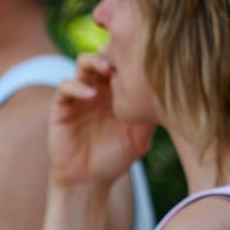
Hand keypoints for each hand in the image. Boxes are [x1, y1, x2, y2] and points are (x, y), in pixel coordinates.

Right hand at [48, 53, 154, 186]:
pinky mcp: (62, 106)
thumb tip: (167, 97)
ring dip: (96, 62)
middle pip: (105, 54)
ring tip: (109, 70)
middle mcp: (100, 86)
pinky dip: (77, 87)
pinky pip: (65, 87)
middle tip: (127, 55)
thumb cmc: (118, 156)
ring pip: (84, 63)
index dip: (133, 54)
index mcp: (119, 90)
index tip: (146, 54)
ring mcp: (80, 94)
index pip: (124, 61)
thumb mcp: (140, 137)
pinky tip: (92, 95)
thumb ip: (149, 116)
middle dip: (115, 50)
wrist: (90, 179)